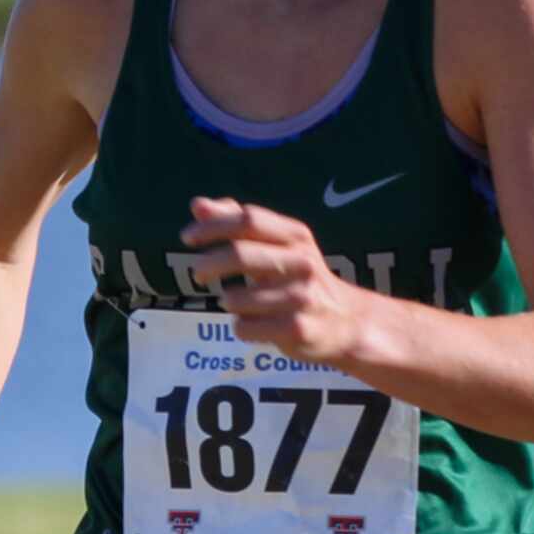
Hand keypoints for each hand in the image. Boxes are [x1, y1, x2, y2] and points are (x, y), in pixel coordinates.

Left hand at [181, 197, 371, 361]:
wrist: (347, 322)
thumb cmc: (301, 279)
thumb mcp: (279, 245)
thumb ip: (237, 223)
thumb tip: (197, 205)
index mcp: (297, 236)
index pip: (249, 219)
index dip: (213, 226)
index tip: (187, 238)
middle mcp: (302, 263)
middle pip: (240, 254)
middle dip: (208, 264)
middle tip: (197, 273)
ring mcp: (301, 297)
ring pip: (236, 298)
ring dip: (228, 300)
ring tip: (238, 302)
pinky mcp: (296, 329)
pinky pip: (244, 327)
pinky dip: (240, 327)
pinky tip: (256, 325)